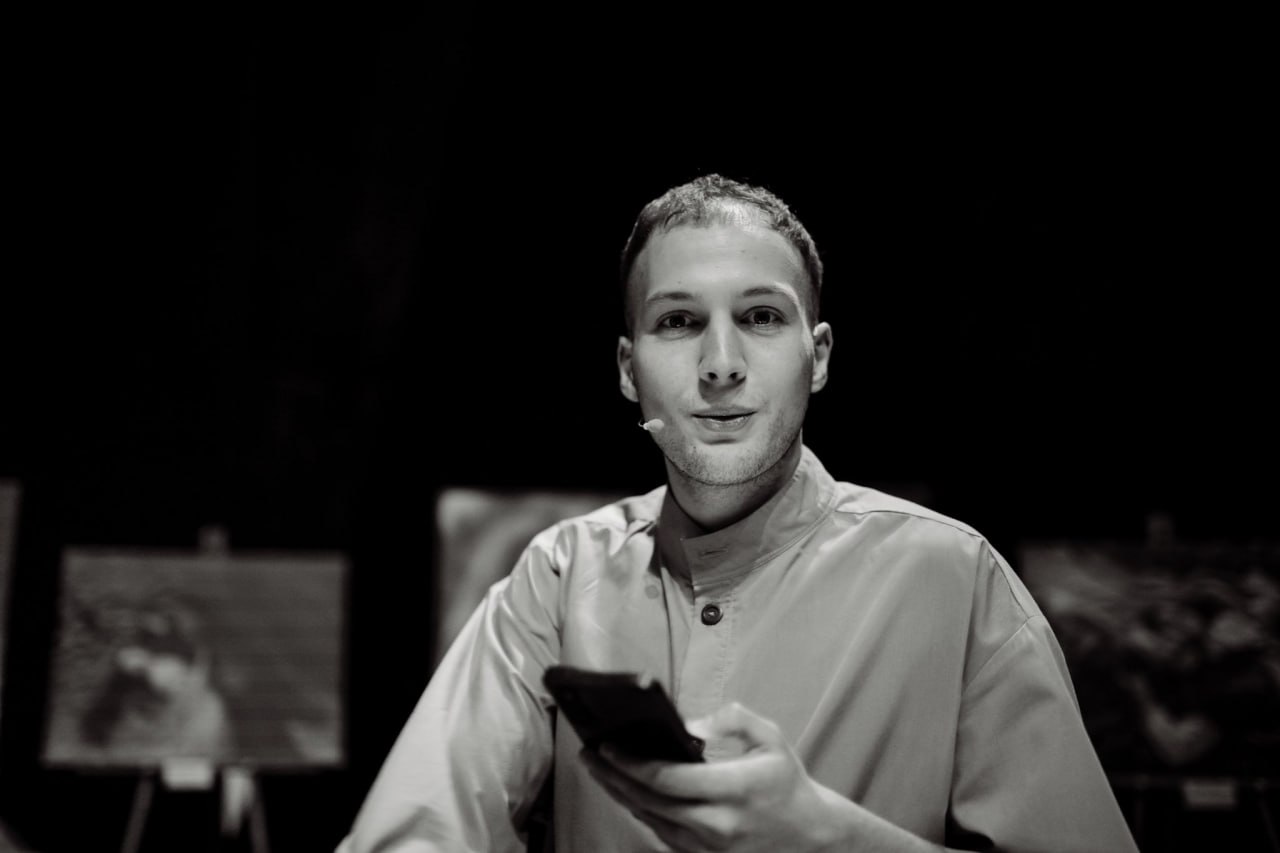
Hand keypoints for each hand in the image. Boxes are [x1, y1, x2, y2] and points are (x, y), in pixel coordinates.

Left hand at [580, 702, 851, 851]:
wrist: (809, 836)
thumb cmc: (786, 782)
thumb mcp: (772, 739)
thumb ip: (735, 720)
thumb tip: (692, 725)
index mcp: (734, 789)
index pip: (668, 778)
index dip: (631, 763)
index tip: (608, 745)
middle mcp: (717, 823)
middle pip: (649, 801)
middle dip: (612, 777)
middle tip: (589, 754)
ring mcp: (708, 845)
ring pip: (650, 820)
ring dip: (620, 795)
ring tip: (599, 770)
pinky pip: (661, 833)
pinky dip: (640, 811)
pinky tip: (626, 792)